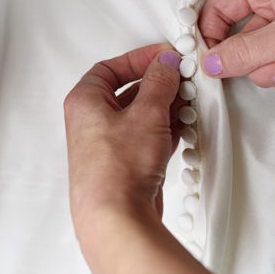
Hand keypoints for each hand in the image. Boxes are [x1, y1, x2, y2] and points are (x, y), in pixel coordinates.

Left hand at [64, 43, 183, 273]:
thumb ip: (159, 83)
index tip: (166, 56)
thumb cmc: (117, 169)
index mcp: (85, 101)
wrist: (116, 217)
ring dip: (166, 107)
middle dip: (159, 84)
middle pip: (128, 91)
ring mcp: (108, 145)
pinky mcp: (125, 165)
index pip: (111, 68)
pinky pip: (147, 137)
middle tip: (183, 79)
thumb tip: (166, 65)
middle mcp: (91, 122)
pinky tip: (185, 125)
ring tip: (189, 101)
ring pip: (140, 115)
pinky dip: (165, 129)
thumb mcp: (146, 112)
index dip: (139, 59)